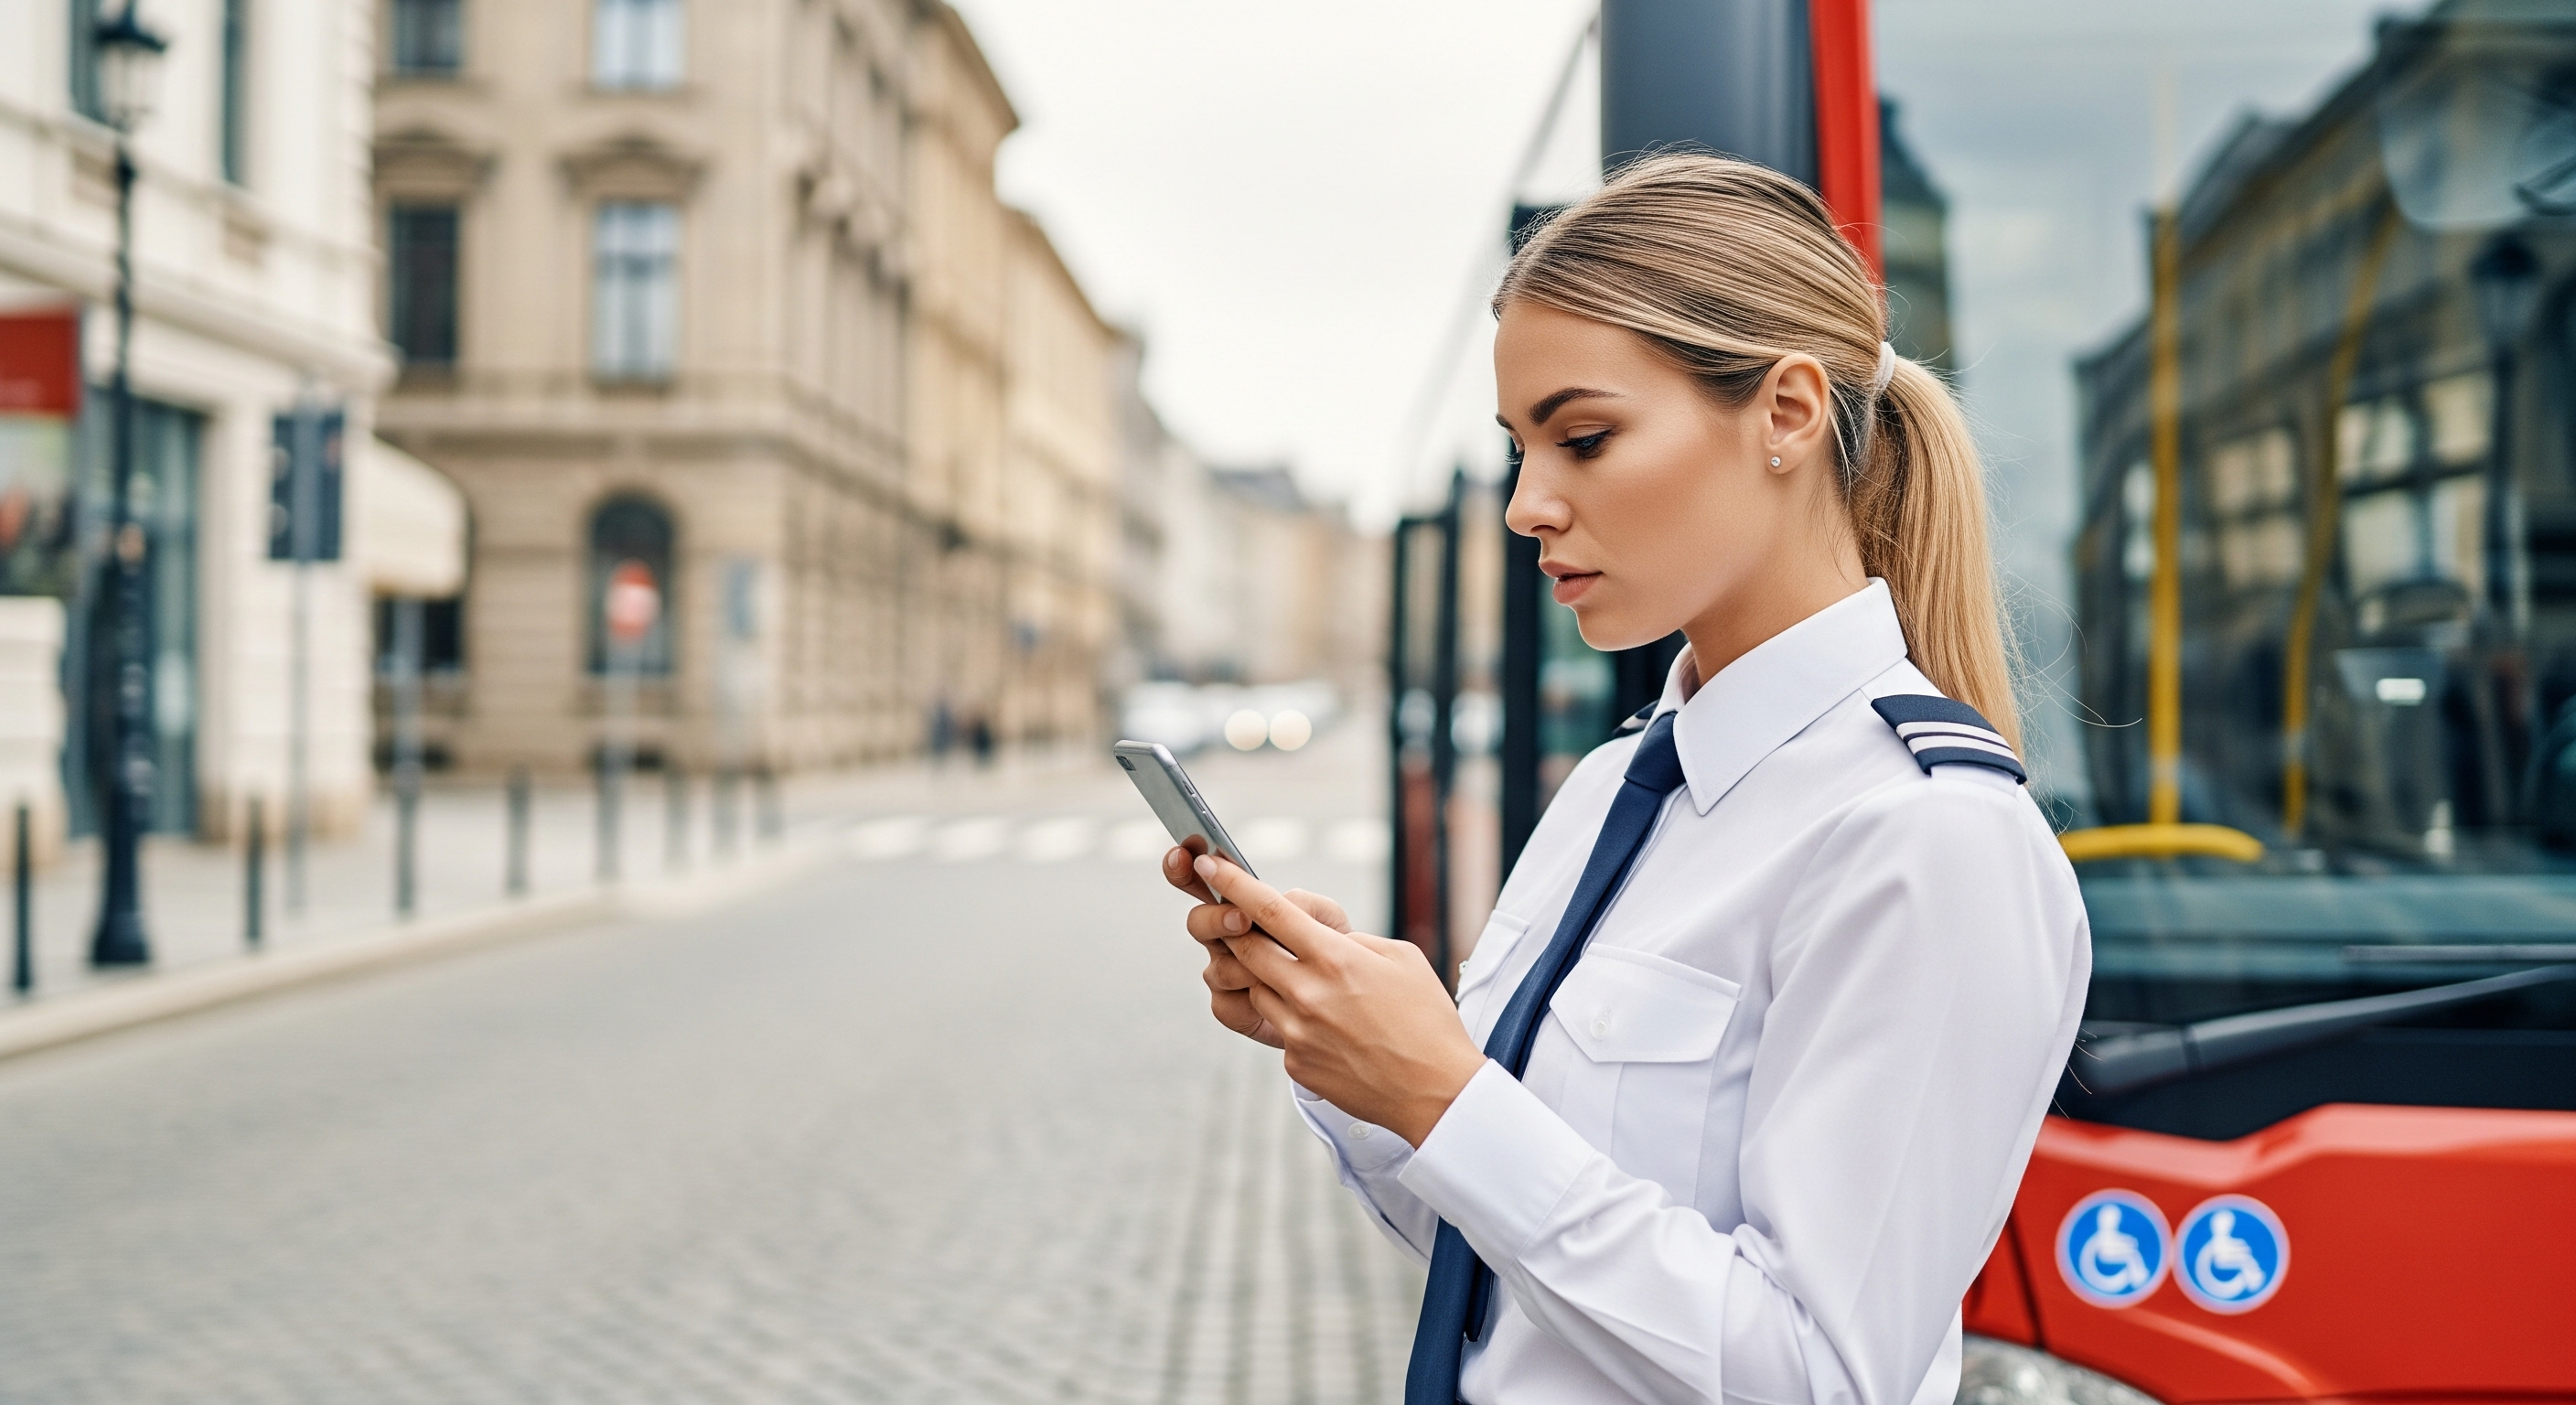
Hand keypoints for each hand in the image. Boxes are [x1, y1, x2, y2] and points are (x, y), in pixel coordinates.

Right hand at [1167, 843, 1350, 1050]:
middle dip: (1215, 918)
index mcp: (1239, 907)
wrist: (1345, 1004)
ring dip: (1247, 965)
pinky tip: (1277, 998)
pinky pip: (1227, 1003)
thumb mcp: (1329, 921)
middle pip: (1198, 922)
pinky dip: (1252, 1001)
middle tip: (1242, 919)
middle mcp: (1223, 938)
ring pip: (1217, 966)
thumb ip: (1307, 905)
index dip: (1183, 867)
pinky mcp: (1230, 1009)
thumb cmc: (1333, 954)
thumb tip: (1282, 902)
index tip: (1182, 853)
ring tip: (1284, 969)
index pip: (1202, 881)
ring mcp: (1223, 973)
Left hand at [1192, 853, 1486, 1147]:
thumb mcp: (1401, 958)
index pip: (1269, 910)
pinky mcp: (1296, 1064)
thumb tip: (1320, 937)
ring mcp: (1296, 1032)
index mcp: (1335, 958)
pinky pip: (1280, 1028)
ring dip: (1272, 979)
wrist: (1435, 1092)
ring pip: (1258, 990)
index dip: (1233, 884)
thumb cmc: (1427, 1020)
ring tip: (1317, 989)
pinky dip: (1296, 1020)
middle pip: (1246, 949)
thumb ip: (1351, 941)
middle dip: (1240, 932)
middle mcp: (1307, 993)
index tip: (1210, 865)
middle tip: (1246, 924)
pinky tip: (1334, 1031)